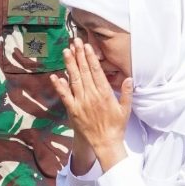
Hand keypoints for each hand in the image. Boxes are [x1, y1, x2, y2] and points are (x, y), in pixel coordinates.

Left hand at [50, 38, 131, 170]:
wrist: (105, 143)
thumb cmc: (116, 126)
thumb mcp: (125, 109)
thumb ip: (127, 93)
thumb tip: (129, 78)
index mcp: (105, 94)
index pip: (97, 72)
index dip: (91, 58)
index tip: (87, 47)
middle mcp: (92, 96)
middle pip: (84, 71)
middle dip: (79, 55)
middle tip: (75, 41)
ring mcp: (81, 102)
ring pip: (74, 80)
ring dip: (70, 64)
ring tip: (66, 51)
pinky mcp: (73, 110)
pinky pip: (65, 96)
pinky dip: (59, 86)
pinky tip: (55, 76)